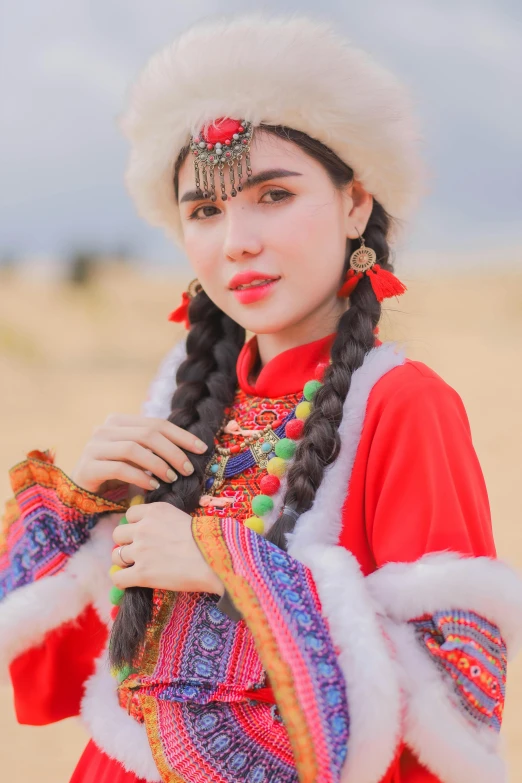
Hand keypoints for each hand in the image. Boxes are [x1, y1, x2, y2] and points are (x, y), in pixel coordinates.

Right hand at [71, 414, 207, 494]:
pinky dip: (140, 477)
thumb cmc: (116, 472)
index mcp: (119, 421)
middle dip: (173, 451)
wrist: (82, 491)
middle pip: (147, 434)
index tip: (201, 448)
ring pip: (133, 449)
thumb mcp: (137, 456)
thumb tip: (192, 448)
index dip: (181, 435)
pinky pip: (119, 468)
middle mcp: (105, 429)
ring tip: (172, 478)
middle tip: (188, 468)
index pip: (157, 423)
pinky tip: (153, 486)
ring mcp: (94, 446)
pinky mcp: (88, 466)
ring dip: (158, 464)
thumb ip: (154, 447)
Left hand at [110, 502, 223, 594]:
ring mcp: (140, 551)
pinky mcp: (141, 574)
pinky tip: (132, 581)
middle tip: (138, 551)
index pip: (130, 514)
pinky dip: (122, 580)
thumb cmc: (206, 539)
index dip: (135, 525)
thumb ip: (162, 520)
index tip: (142, 533)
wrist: (213, 559)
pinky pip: (118, 578)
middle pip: (118, 534)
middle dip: (126, 543)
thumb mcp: (181, 518)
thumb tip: (153, 530)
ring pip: (115, 556)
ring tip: (136, 567)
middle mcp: (143, 528)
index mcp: (154, 511)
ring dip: (123, 562)